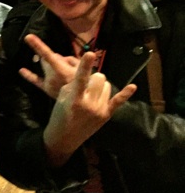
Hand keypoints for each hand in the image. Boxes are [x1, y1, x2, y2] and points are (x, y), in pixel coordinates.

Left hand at [20, 33, 78, 98]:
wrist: (82, 102)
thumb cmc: (85, 84)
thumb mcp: (81, 68)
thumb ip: (69, 59)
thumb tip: (57, 57)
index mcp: (60, 69)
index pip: (47, 54)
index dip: (37, 45)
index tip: (28, 36)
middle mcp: (51, 75)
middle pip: (46, 59)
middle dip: (53, 57)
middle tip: (66, 63)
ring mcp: (47, 83)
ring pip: (44, 67)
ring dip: (50, 65)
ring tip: (64, 72)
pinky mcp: (46, 89)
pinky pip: (36, 81)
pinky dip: (28, 75)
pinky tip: (21, 70)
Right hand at [41, 51, 135, 166]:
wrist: (64, 138)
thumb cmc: (59, 115)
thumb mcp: (61, 97)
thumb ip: (73, 84)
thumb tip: (84, 72)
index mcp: (75, 99)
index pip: (81, 78)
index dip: (85, 65)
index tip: (90, 54)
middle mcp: (90, 104)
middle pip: (98, 78)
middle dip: (92, 76)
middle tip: (85, 83)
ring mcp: (100, 110)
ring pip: (107, 85)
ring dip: (99, 85)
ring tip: (90, 93)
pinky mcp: (107, 115)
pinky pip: (118, 101)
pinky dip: (125, 93)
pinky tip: (133, 87)